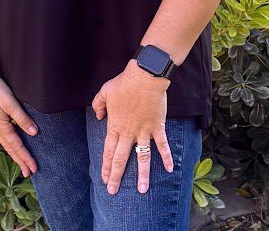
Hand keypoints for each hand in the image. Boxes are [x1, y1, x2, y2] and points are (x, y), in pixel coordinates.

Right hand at [0, 67, 38, 177]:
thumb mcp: (11, 103)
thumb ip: (22, 118)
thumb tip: (34, 133)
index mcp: (1, 127)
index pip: (17, 147)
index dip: (26, 158)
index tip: (34, 169)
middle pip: (11, 149)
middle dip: (20, 161)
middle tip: (29, 173)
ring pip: (7, 144)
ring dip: (15, 154)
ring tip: (21, 163)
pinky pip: (3, 136)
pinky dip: (10, 144)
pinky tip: (12, 143)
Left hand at [91, 58, 173, 195]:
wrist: (145, 76)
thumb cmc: (124, 83)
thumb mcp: (105, 91)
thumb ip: (98, 104)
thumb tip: (98, 116)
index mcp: (115, 125)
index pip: (108, 150)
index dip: (106, 166)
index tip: (104, 179)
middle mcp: (128, 132)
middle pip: (121, 158)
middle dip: (116, 176)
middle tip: (112, 191)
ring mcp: (144, 131)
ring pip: (142, 157)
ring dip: (142, 175)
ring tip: (142, 191)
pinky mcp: (157, 127)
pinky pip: (163, 145)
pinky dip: (167, 157)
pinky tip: (170, 169)